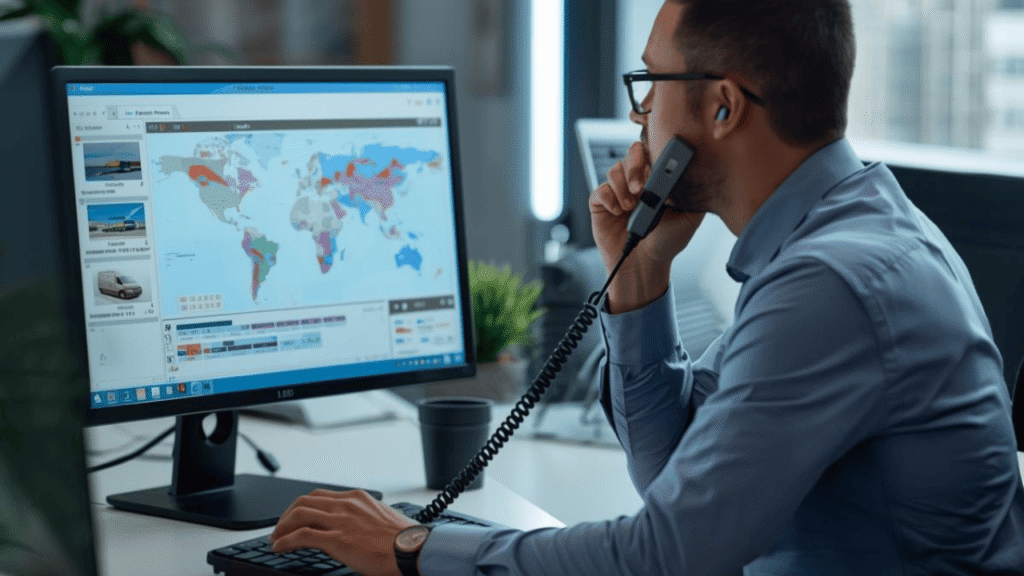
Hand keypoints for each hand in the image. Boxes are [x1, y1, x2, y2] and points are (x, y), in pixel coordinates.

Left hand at [270, 489, 417, 575]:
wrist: (414, 549)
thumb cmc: (404, 539)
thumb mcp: (383, 519)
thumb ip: (366, 518)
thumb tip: (360, 528)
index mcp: (357, 498)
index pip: (320, 496)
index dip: (302, 506)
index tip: (295, 517)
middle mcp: (346, 505)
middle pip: (304, 501)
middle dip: (287, 515)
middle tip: (280, 528)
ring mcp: (340, 521)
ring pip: (299, 515)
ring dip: (282, 527)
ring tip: (275, 539)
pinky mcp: (337, 539)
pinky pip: (301, 536)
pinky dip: (285, 541)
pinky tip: (279, 548)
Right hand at [589, 141, 703, 312]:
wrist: (645, 264)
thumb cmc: (667, 242)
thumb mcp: (690, 217)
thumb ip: (694, 193)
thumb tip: (691, 170)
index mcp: (658, 180)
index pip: (653, 152)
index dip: (653, 151)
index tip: (658, 167)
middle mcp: (637, 181)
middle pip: (631, 153)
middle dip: (634, 166)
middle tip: (639, 188)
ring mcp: (618, 192)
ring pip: (614, 170)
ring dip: (622, 186)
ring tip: (630, 207)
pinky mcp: (601, 204)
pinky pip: (600, 190)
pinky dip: (609, 198)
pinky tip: (617, 212)